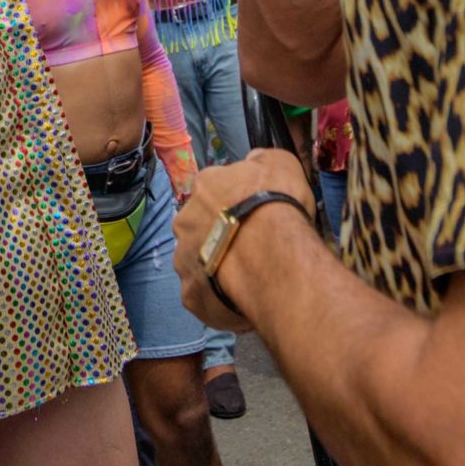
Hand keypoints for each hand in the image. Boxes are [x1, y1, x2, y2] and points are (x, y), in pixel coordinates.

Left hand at [174, 148, 318, 333]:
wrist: (271, 253)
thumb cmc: (276, 205)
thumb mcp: (280, 164)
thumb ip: (262, 161)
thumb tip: (254, 161)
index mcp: (204, 186)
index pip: (215, 192)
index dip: (236, 205)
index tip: (254, 216)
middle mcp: (185, 220)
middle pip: (201, 228)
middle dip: (221, 237)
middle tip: (250, 250)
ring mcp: (184, 259)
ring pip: (199, 263)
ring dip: (218, 268)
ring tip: (248, 279)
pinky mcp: (191, 295)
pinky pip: (205, 297)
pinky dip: (220, 302)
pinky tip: (242, 303)